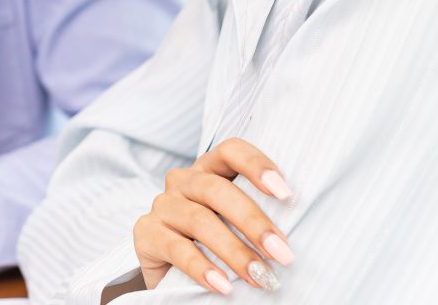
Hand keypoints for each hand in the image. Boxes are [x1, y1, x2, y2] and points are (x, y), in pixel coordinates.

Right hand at [135, 138, 294, 294]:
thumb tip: (293, 240)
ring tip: (260, 277)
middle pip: (216, 189)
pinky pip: (175, 247)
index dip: (256, 166)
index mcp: (209, 171)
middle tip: (282, 253)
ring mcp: (162, 206)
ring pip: (198, 220)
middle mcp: (183, 182)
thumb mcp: (237, 227)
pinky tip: (224, 285)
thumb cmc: (217, 246)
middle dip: (253, 222)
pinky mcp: (145, 233)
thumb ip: (255, 221)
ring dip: (234, 251)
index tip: (285, 194)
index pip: (231, 151)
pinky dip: (202, 268)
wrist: (175, 275)